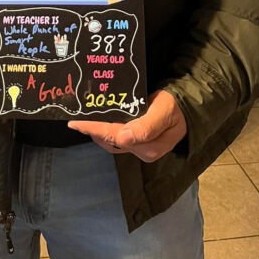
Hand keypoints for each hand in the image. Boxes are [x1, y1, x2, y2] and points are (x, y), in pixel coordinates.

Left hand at [68, 90, 185, 162]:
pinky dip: (104, 130)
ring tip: (81, 119)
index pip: (115, 137)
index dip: (94, 129)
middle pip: (110, 140)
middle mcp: (141, 151)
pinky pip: (116, 138)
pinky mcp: (137, 142)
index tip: (77, 122)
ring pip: (111, 141)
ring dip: (96, 131)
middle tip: (73, 119)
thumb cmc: (175, 107)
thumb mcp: (164, 112)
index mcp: (148, 147)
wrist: (186, 108)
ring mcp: (139, 147)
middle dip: (91, 130)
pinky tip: (96, 121)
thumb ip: (147, 126)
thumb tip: (123, 138)